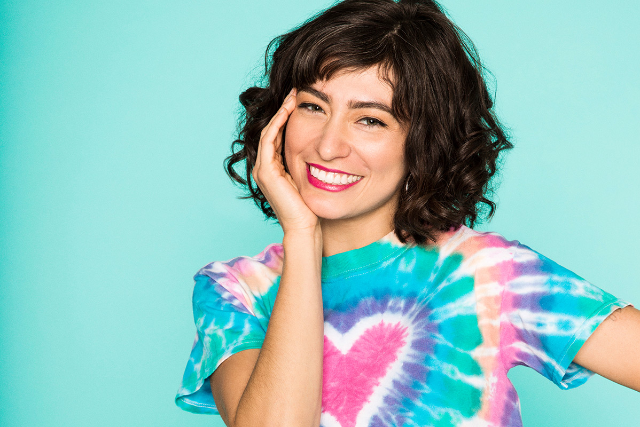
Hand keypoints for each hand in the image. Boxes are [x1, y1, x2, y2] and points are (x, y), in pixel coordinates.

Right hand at [252, 89, 318, 233]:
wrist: (304, 227)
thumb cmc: (311, 208)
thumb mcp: (310, 180)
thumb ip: (311, 165)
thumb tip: (326, 151)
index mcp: (274, 169)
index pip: (278, 136)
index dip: (287, 117)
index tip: (301, 101)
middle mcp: (264, 168)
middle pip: (271, 130)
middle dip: (283, 110)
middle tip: (296, 91)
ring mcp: (262, 169)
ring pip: (269, 131)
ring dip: (281, 112)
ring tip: (293, 96)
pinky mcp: (266, 171)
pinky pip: (270, 140)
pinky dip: (278, 123)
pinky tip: (289, 110)